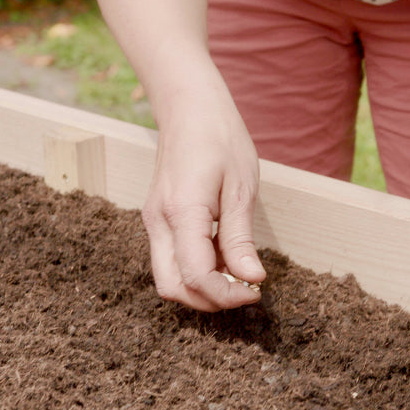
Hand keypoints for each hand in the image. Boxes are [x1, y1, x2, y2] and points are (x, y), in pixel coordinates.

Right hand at [140, 66, 265, 310]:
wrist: (190, 108)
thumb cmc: (221, 139)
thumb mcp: (240, 188)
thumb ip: (240, 238)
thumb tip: (251, 279)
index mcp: (180, 212)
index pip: (196, 276)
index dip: (227, 294)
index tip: (256, 291)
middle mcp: (158, 222)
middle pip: (172, 288)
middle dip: (209, 300)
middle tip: (245, 291)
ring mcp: (154, 221)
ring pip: (169, 277)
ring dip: (202, 287)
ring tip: (237, 272)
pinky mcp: (158, 219)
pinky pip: (171, 258)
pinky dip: (196, 270)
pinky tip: (224, 255)